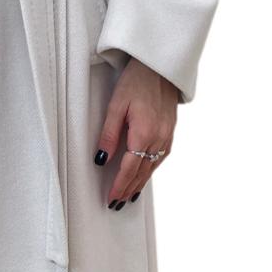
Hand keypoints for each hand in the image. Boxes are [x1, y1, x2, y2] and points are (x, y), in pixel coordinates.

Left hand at [94, 59, 177, 207]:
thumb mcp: (116, 106)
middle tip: (117, 203)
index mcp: (143, 133)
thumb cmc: (136, 82)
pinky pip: (160, 158)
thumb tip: (101, 159)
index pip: (129, 168)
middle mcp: (158, 139)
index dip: (120, 185)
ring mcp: (167, 137)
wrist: (160, 67)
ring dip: (140, 183)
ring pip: (152, 167)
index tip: (112, 197)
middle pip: (141, 172)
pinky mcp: (170, 132)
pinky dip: (150, 170)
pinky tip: (144, 175)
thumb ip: (109, 134)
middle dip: (129, 189)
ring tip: (129, 196)